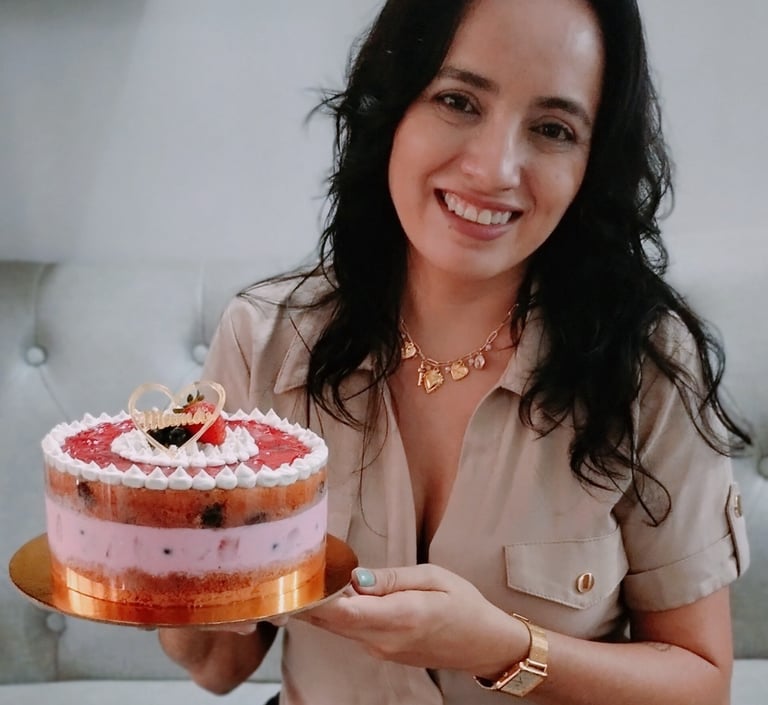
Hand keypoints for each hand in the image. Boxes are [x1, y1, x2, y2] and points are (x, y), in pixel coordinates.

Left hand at [295, 563, 526, 674]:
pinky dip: (338, 614)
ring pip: (339, 628)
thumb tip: (356, 577)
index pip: (345, 613)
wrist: (483, 644)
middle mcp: (385, 639)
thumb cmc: (464, 604)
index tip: (297, 579)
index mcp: (402, 617)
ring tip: (306, 577)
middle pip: (334, 622)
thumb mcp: (434, 577)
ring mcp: (382, 650)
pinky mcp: (382, 651)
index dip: (316, 599)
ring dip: (321, 607)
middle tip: (290, 571)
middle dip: (310, 600)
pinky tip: (332, 593)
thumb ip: (393, 578)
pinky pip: (351, 632)